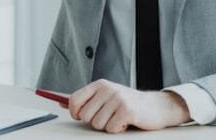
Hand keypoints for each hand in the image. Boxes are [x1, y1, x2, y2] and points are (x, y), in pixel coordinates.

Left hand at [67, 79, 190, 132]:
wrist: (156, 106)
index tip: (80, 117)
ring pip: (97, 124)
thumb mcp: (105, 96)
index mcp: (99, 85)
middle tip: (107, 117)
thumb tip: (60, 103)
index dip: (74, 112)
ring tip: (117, 118)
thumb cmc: (127, 103)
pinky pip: (111, 128)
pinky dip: (117, 129)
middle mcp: (107, 89)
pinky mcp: (127, 111)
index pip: (74, 99)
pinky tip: (125, 122)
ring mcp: (117, 99)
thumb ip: (85, 99)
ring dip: (107, 126)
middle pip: (85, 116)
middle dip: (94, 121)